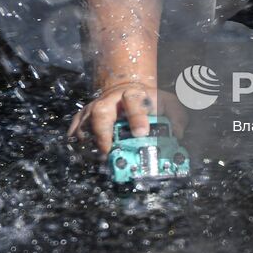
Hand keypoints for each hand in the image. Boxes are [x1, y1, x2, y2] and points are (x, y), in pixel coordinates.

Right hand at [66, 80, 187, 154]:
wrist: (124, 91)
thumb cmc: (146, 102)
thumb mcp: (167, 103)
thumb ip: (176, 117)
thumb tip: (178, 135)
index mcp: (132, 96)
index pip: (133, 102)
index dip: (137, 117)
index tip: (142, 133)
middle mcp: (109, 101)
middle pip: (100, 112)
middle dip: (103, 134)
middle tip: (109, 153)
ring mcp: (93, 109)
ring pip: (84, 124)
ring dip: (90, 144)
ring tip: (98, 161)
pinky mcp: (82, 118)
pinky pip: (74, 131)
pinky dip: (77, 144)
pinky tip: (85, 156)